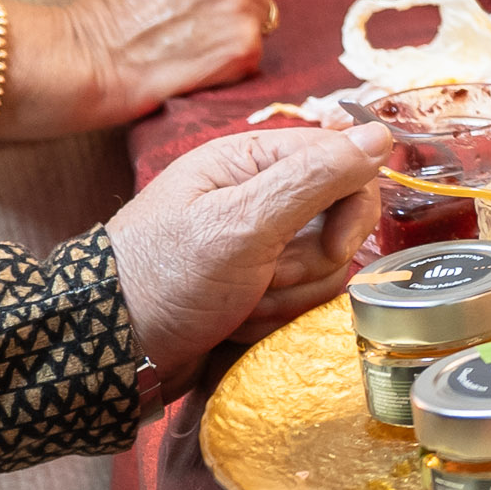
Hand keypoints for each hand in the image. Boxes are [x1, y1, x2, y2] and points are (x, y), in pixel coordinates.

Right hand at [14, 0, 293, 132]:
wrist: (93, 58)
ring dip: (244, 24)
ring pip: (269, 13)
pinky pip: (257, 48)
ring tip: (200, 34)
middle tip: (215, 8)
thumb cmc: (122, 6)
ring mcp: (242, 5)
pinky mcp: (245, 46)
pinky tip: (199, 57)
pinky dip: (235, 57)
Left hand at [109, 116, 394, 392]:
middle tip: (267, 278)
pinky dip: (275, 316)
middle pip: (338, 221)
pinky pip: (299, 298)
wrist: (111, 354)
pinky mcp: (254, 287)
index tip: (333, 246)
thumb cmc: (167, 279)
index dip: (351, 207)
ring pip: (324, 267)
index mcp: (248, 162)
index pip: (343, 162)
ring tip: (241, 305)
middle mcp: (255, 196)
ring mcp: (255, 246)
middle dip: (310, 262)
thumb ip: (314, 178)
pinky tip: (238, 323)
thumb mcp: (241, 223)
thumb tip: (379, 135)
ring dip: (288, 296)